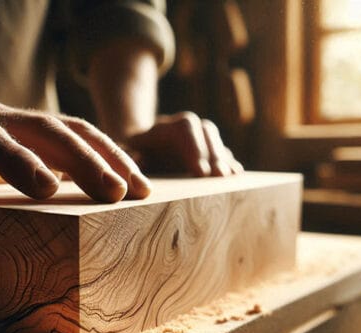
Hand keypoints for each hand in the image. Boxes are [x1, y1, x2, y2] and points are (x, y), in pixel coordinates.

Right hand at [0, 100, 149, 201]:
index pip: (80, 140)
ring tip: (110, 191)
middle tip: (140, 192)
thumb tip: (74, 242)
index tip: (146, 191)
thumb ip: (25, 204)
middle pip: (71, 132)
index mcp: (23, 139)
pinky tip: (46, 189)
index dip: (115, 160)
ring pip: (41, 131)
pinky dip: (20, 163)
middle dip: (110, 160)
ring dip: (81, 160)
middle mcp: (7, 125)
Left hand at [126, 112, 242, 176]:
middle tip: (220, 177)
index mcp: (162, 127)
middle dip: (214, 155)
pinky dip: (229, 164)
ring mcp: (196, 135)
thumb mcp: (124, 155)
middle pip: (205, 131)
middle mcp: (184, 126)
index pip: (184, 128)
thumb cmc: (130, 156)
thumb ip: (131, 157)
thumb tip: (139, 160)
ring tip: (230, 179)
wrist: (138, 147)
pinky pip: (222, 151)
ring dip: (224, 158)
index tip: (200, 173)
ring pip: (215, 139)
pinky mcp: (207, 147)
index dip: (195, 148)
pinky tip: (236, 179)